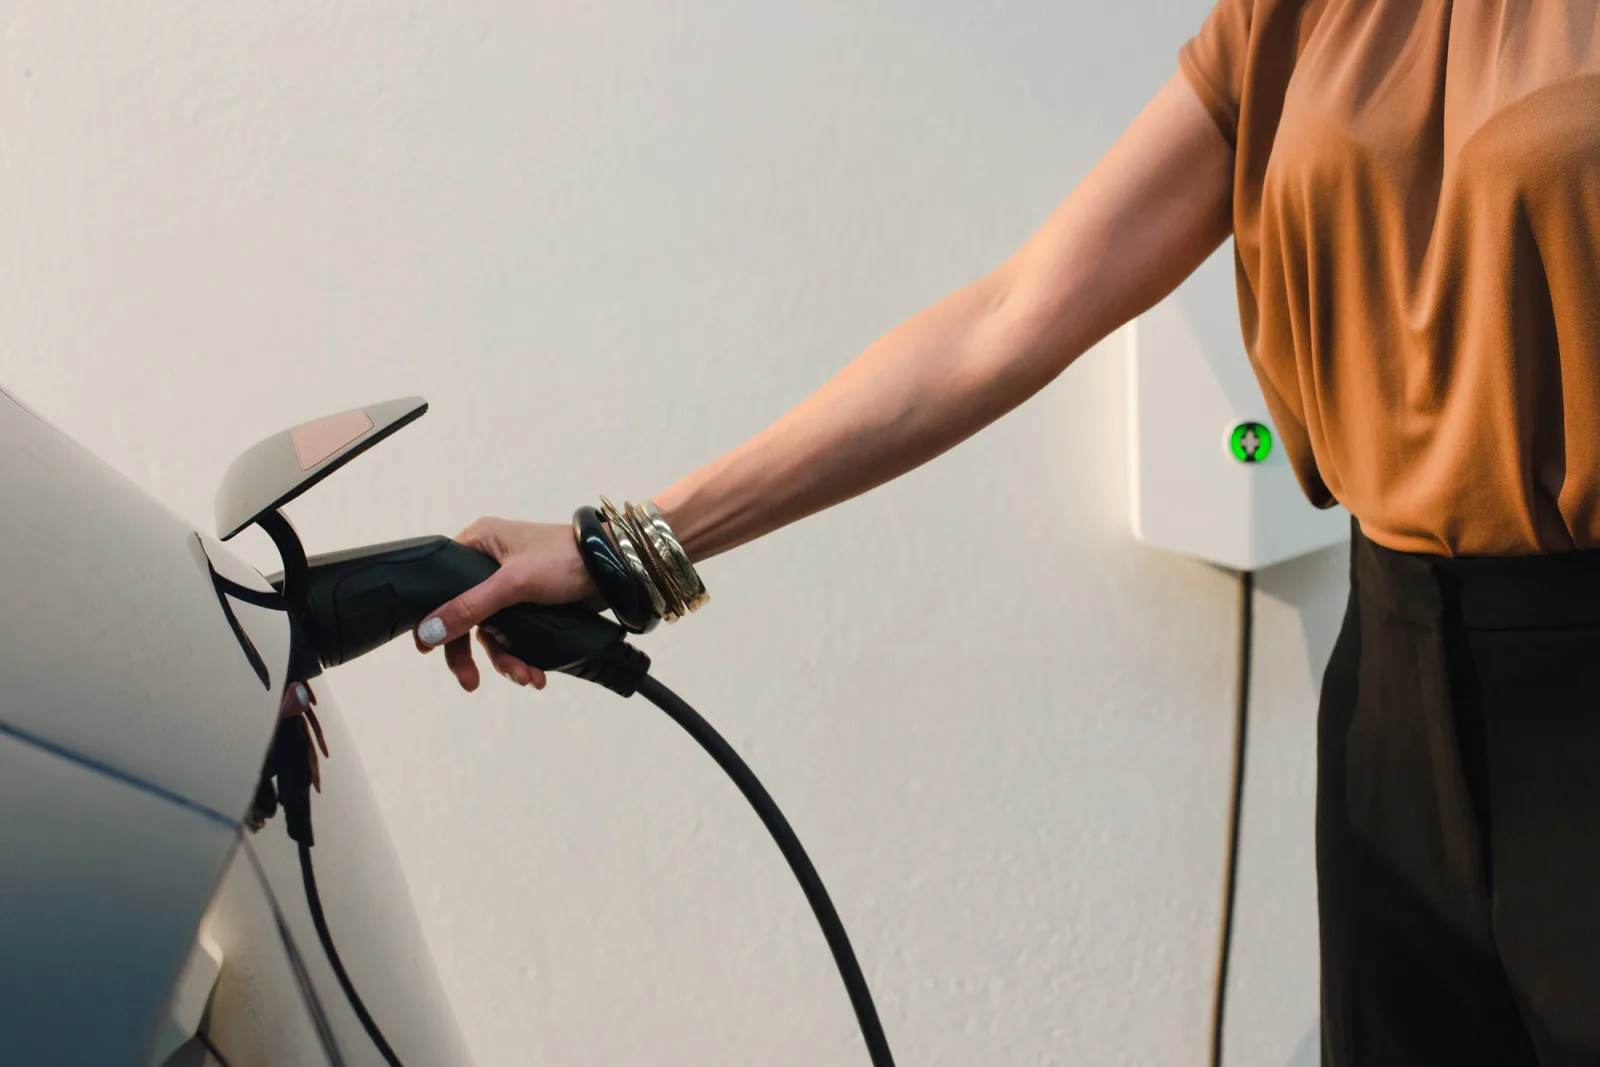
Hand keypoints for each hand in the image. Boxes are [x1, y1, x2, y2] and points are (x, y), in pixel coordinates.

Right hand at [413, 517, 597, 691]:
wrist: (614, 569)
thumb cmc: (563, 560)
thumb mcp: (512, 583)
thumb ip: (470, 607)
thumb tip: (428, 632)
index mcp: (477, 543)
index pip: (442, 585)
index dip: (436, 619)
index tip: (429, 650)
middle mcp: (488, 563)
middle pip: (466, 615)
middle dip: (472, 653)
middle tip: (470, 682)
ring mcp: (510, 585)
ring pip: (493, 631)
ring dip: (507, 659)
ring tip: (526, 678)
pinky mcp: (530, 603)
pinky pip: (515, 635)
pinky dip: (523, 656)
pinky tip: (536, 673)